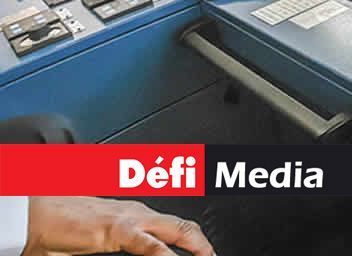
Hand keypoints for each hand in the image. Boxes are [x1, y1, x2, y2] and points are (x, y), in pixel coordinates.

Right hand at [22, 197, 213, 255]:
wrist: (34, 213)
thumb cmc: (59, 224)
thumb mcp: (98, 238)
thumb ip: (120, 244)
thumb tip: (135, 250)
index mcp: (135, 214)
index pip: (174, 227)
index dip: (194, 242)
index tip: (204, 253)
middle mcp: (138, 212)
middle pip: (185, 226)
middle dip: (204, 245)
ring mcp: (131, 219)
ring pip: (178, 230)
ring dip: (196, 247)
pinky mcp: (116, 230)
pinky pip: (148, 245)